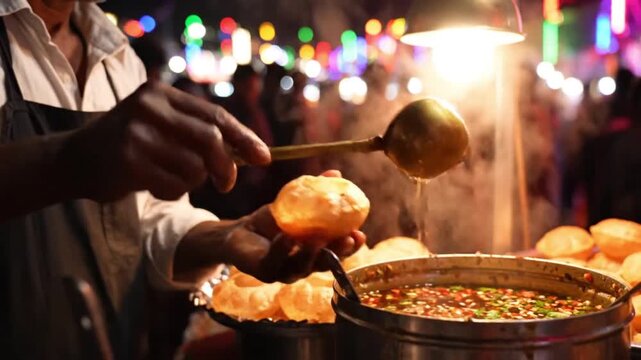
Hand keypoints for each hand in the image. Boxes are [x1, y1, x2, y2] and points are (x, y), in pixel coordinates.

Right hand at [61, 81, 269, 201]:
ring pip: (194, 166)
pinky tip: (155, 186)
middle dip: (226, 167)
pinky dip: (173, 192)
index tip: (264, 158)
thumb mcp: (162, 126)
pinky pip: (173, 185)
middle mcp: (150, 107)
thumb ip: (199, 133)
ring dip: (192, 182)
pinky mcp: (127, 160)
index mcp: (162, 94)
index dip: (244, 138)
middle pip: (211, 140)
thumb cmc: (130, 145)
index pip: (216, 115)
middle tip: (226, 184)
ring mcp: (136, 133)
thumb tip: (252, 153)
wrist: (75, 158)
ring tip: (172, 178)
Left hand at [173, 170, 366, 283]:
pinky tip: (287, 237)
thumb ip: (315, 192)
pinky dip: (282, 250)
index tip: (361, 235)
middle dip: (337, 253)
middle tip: (346, 239)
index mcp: (314, 253)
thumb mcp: (296, 203)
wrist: (240, 232)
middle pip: (324, 263)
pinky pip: (274, 262)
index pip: (337, 253)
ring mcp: (283, 271)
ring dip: (310, 254)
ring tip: (316, 240)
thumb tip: (335, 173)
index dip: (351, 246)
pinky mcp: (263, 270)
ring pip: (301, 267)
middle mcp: (302, 266)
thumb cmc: (273, 222)